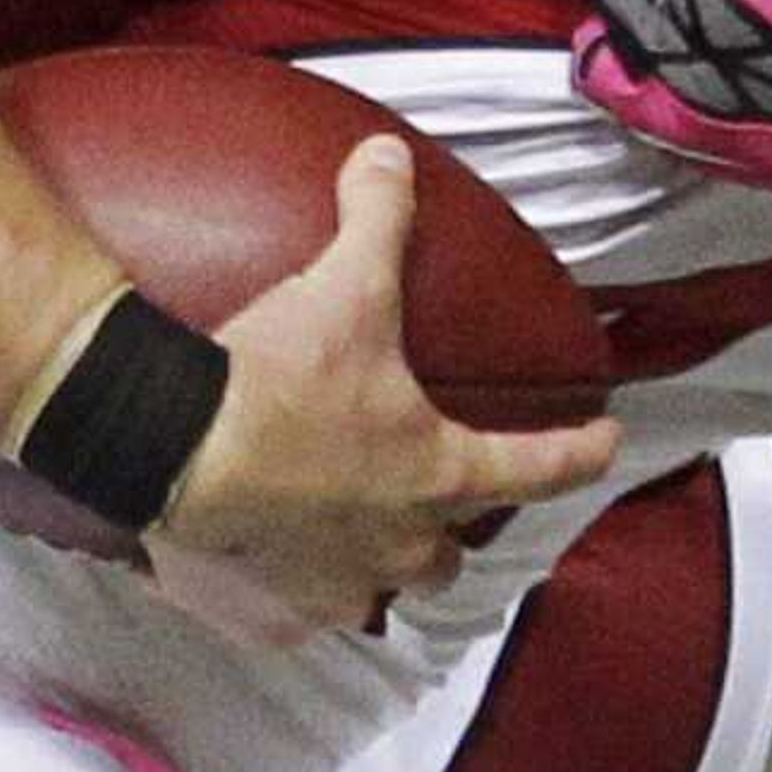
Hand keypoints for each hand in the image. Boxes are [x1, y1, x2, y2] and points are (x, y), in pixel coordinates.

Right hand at [146, 136, 618, 637]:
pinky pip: (296, 615)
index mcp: (439, 472)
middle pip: (450, 555)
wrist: (167, 452)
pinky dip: (287, 592)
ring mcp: (335, 590)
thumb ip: (377, 219)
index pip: (540, 467)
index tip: (604, 443)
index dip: (579, 453)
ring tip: (347, 535)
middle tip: (433, 498)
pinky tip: (269, 564)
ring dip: (370, 567)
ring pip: (377, 594)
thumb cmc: (278, 378)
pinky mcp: (268, 617)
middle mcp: (401, 544)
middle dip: (448, 530)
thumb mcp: (343, 286)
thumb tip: (390, 154)